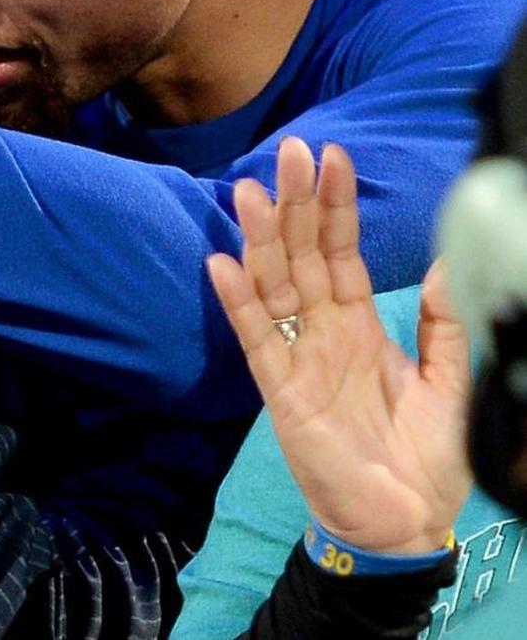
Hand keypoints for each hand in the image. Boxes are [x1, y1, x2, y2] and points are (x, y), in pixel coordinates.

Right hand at [207, 138, 471, 555]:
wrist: (405, 521)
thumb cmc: (426, 453)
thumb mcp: (450, 379)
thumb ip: (444, 321)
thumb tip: (446, 258)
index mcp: (357, 319)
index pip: (340, 248)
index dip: (335, 204)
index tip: (331, 156)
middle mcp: (321, 327)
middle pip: (301, 253)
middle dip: (295, 202)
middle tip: (289, 151)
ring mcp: (296, 355)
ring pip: (272, 283)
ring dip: (260, 238)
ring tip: (250, 191)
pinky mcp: (279, 390)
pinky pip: (254, 339)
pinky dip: (238, 301)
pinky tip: (223, 263)